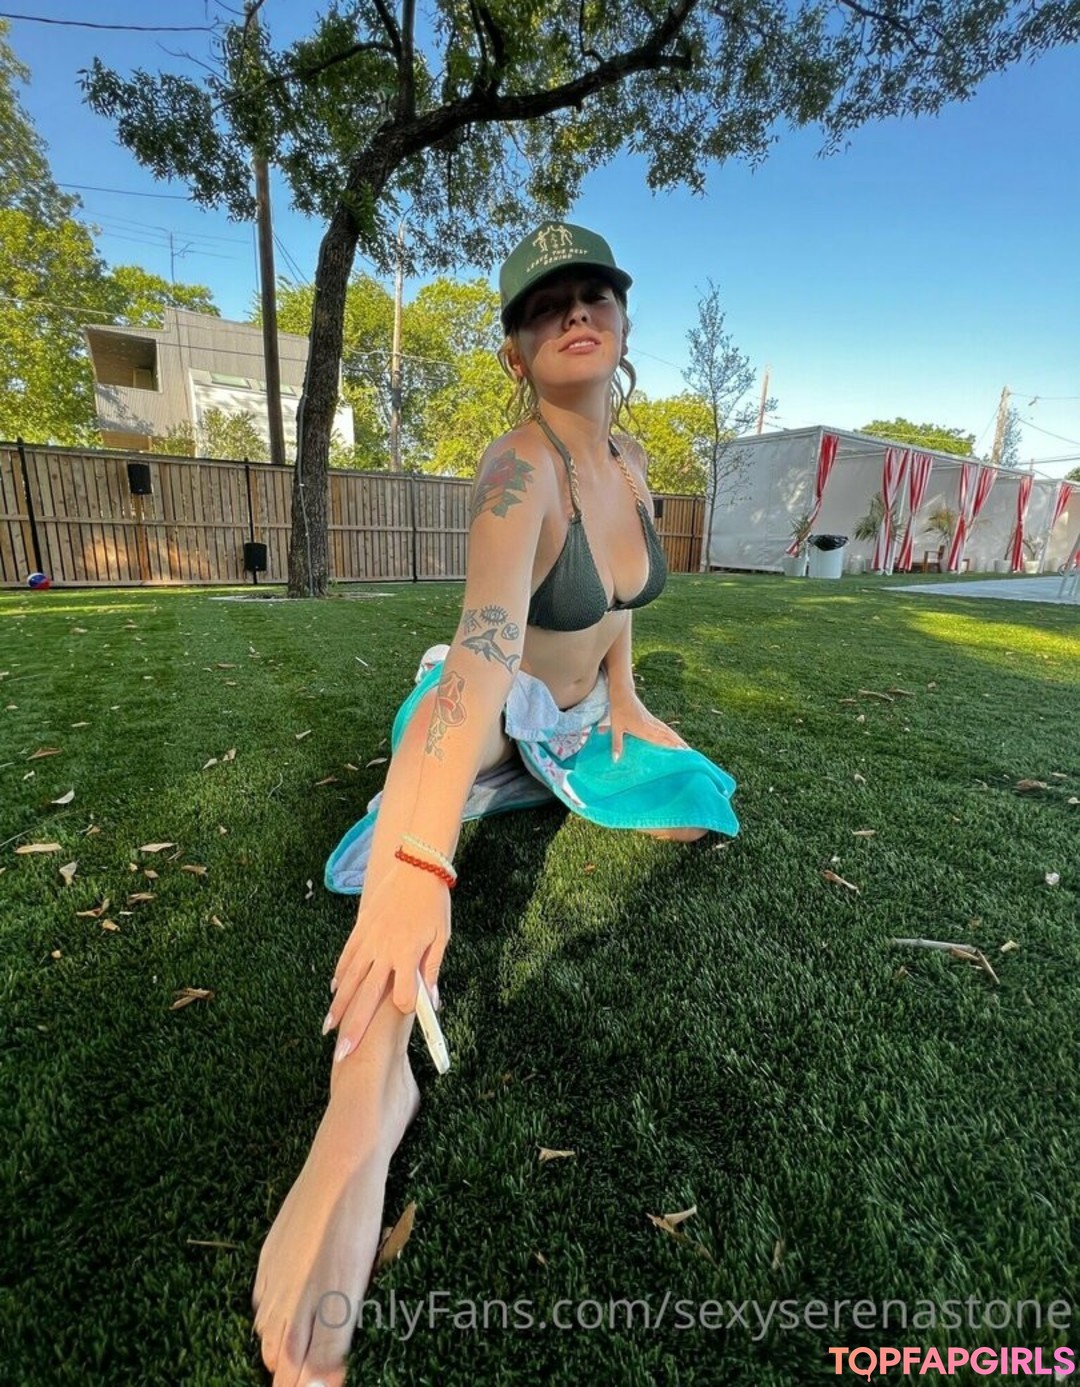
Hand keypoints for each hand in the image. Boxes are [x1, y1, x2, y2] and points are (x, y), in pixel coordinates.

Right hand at [321, 862, 450, 1060]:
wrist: (414, 868)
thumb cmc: (433, 905)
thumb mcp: (441, 937)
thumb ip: (433, 969)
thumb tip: (433, 1001)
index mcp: (408, 955)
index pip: (403, 996)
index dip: (405, 1007)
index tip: (406, 1011)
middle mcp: (384, 952)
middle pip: (367, 997)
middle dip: (354, 1028)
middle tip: (343, 1054)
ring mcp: (368, 941)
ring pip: (350, 981)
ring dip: (338, 1007)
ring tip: (328, 1029)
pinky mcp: (359, 931)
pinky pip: (346, 958)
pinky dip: (340, 976)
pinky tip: (334, 992)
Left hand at [607, 692, 688, 762]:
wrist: (622, 693)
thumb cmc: (618, 710)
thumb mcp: (616, 728)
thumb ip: (617, 745)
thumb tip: (615, 760)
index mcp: (643, 728)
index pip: (659, 739)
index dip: (670, 745)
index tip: (681, 751)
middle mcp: (650, 725)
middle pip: (667, 736)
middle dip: (678, 744)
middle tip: (689, 752)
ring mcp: (652, 721)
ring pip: (667, 731)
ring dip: (676, 739)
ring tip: (686, 747)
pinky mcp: (651, 718)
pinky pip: (663, 727)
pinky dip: (670, 733)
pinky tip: (674, 736)